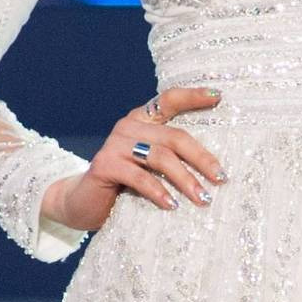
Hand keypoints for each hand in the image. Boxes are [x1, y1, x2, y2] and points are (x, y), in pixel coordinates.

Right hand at [41, 86, 226, 231]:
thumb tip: (214, 168)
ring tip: (203, 198)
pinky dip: (158, 192)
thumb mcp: (148, 166)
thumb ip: (169, 156)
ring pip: (160, 157)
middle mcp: (129, 126)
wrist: (80, 202)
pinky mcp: (104, 165)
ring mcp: (115, 144)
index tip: (219, 96)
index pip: (170, 99)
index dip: (193, 96)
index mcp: (142, 119)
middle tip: (221, 177)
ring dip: (185, 179)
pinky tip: (171, 205)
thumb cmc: (123, 184)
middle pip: (174, 136)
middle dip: (202, 157)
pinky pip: (139, 177)